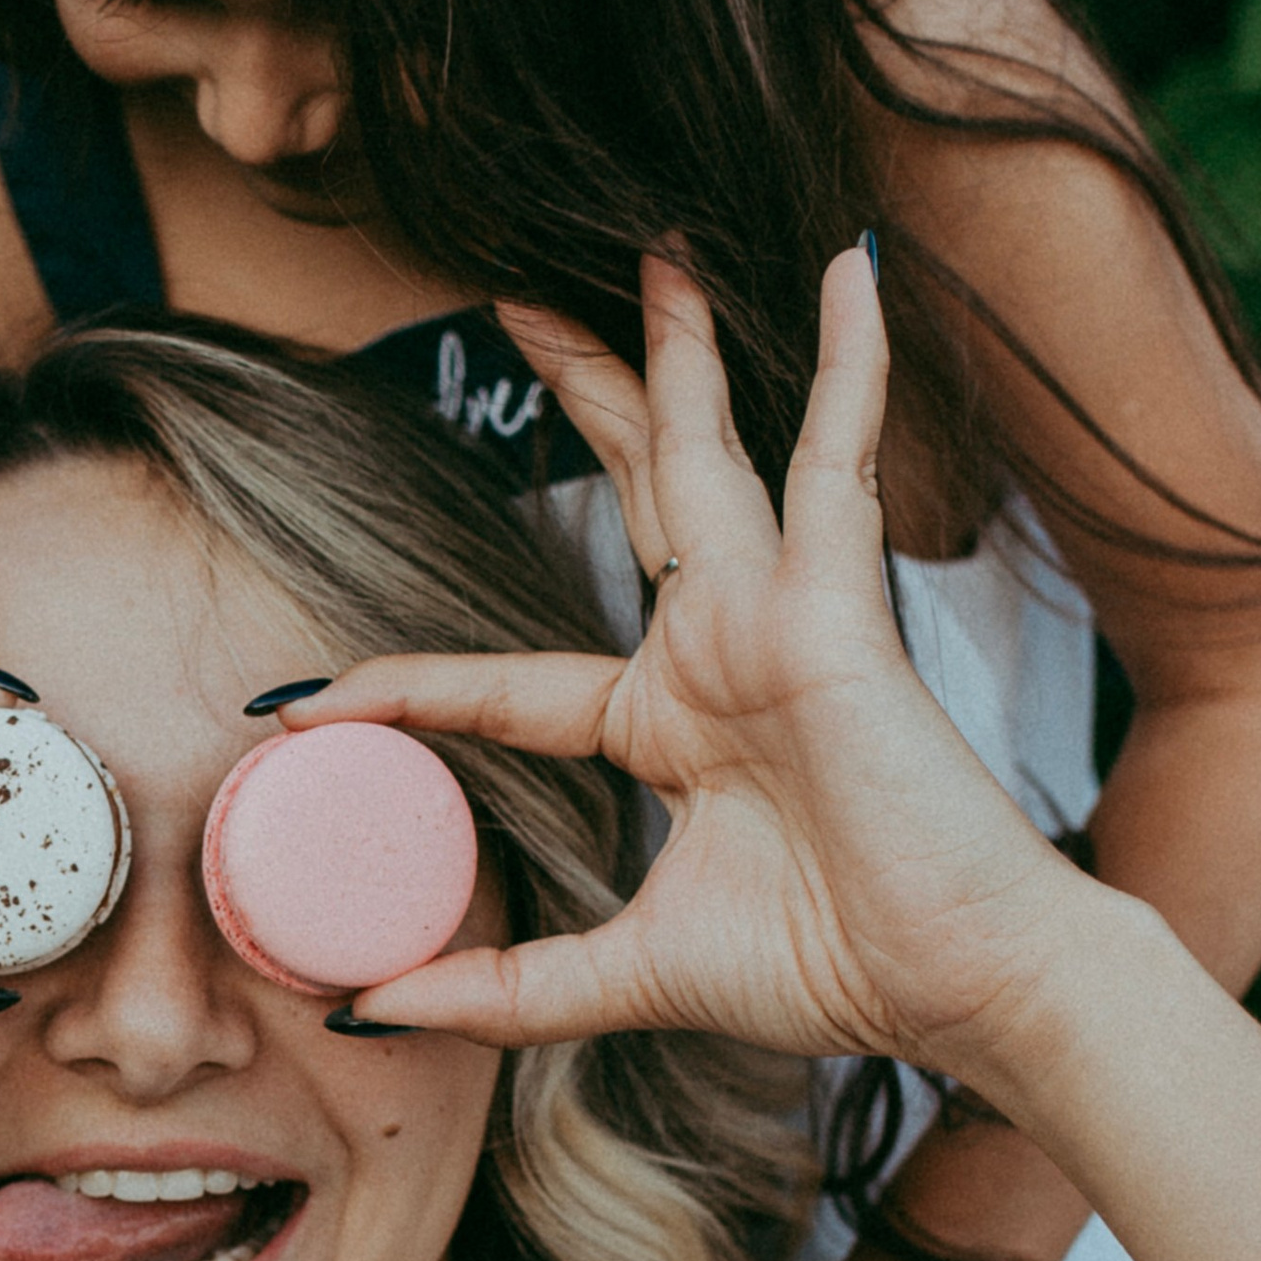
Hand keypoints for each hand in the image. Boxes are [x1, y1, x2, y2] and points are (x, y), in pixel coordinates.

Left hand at [297, 247, 1077, 1078]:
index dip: (403, 686)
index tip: (299, 698)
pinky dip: (853, 364)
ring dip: (684, 352)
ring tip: (653, 252)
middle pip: (632, 498)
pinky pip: (842, 460)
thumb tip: (367, 1008)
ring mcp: (781, 619)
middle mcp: (721, 653)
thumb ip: (510, 989)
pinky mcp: (842, 607)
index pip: (508, 683)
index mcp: (670, 728)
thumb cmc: (835, 968)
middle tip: (513, 307)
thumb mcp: (632, 975)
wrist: (962, 986)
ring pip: (712, 454)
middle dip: (580, 401)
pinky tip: (855, 271)